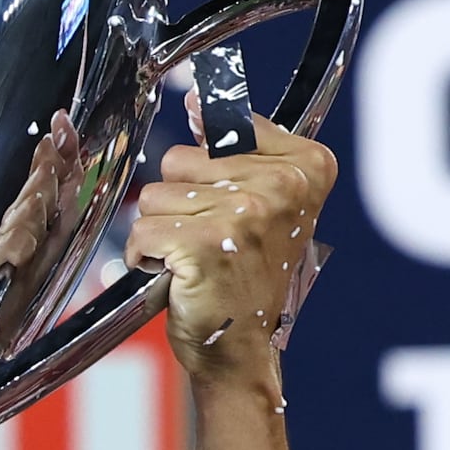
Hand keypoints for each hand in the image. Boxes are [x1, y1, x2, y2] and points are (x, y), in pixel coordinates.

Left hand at [130, 115, 333, 387]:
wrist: (240, 349)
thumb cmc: (246, 277)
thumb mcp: (263, 201)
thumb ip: (238, 145)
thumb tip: (197, 99)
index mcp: (307, 166)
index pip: (225, 127)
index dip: (210, 170)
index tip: (230, 205)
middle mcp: (283, 186)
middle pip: (179, 158)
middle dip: (180, 201)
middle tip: (210, 240)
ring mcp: (245, 213)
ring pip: (155, 194)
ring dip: (161, 230)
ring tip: (192, 259)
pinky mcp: (206, 244)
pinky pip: (142, 231)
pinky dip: (145, 258)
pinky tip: (174, 276)